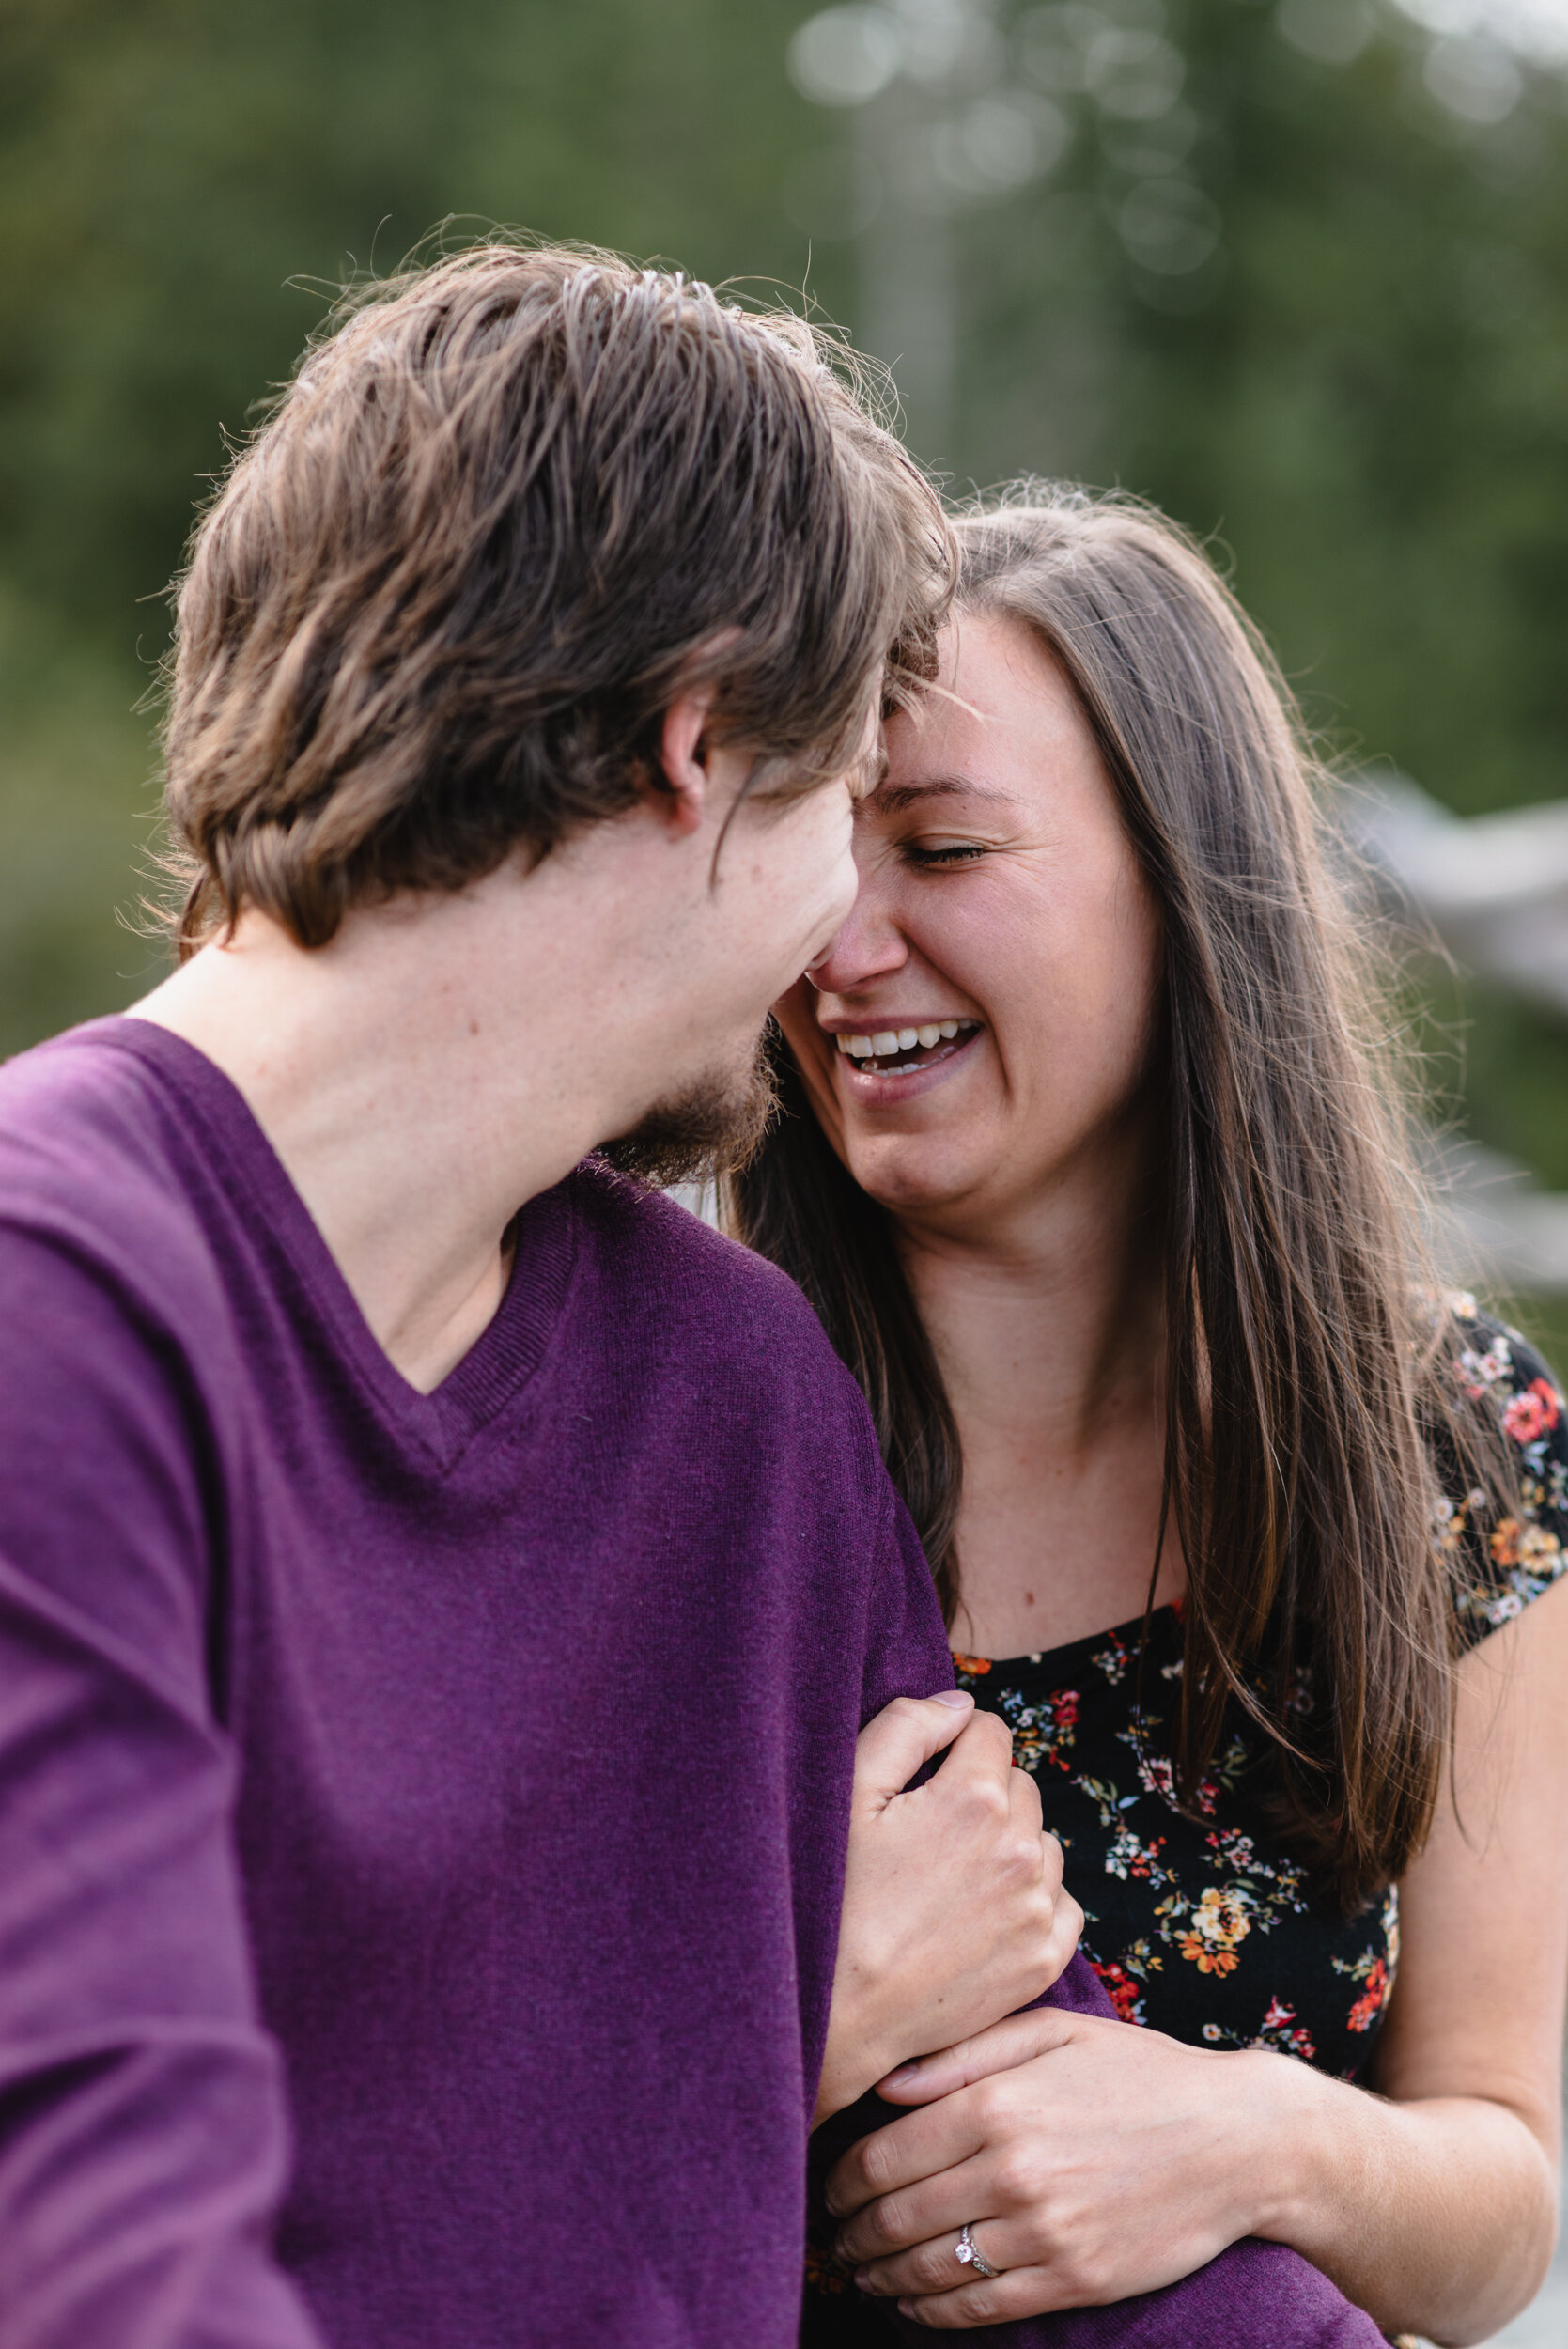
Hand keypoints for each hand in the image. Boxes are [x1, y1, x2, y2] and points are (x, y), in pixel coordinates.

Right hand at [814, 1696, 1079, 2126]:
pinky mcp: (1044, 1959)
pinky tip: (984, 1914)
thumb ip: (907, 1728)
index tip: (925, 1778)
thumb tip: (959, 1703)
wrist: (842, 2015)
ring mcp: (1038, 1908)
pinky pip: (1062, 1902)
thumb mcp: (850, 1795)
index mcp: (976, 1798)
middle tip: (931, 1834)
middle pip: (1019, 1785)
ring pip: (1042, 1842)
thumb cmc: (834, 1900)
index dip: (954, 1746)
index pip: (990, 1731)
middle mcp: (1021, 1849)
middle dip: (983, 1794)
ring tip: (953, 1878)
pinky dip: (1033, 1900)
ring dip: (1011, 1846)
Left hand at [826, 2006, 1290, 2324]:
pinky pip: (980, 2310)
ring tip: (863, 2273)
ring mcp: (1044, 2232)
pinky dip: (931, 2314)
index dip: (841, 2180)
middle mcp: (1012, 2169)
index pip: (883, 2154)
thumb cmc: (1139, 2074)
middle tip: (836, 2237)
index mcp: (997, 2103)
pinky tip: (913, 2305)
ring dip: (881, 2277)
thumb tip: (883, 2085)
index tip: (829, 2187)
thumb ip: (962, 2054)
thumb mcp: (1053, 2032)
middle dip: (852, 2232)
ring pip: (929, 2269)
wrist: (1237, 2141)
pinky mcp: (1074, 2280)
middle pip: (896, 2215)